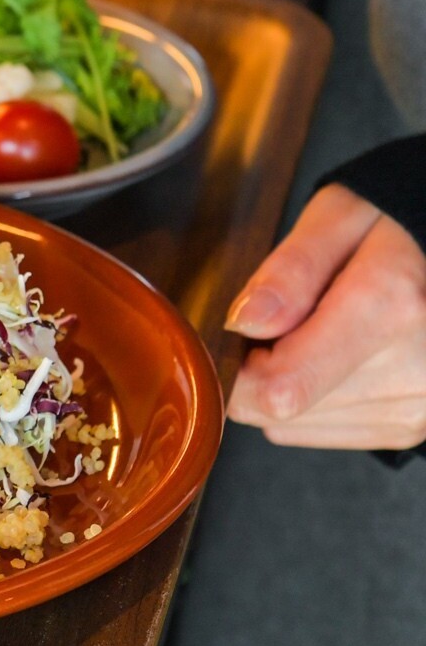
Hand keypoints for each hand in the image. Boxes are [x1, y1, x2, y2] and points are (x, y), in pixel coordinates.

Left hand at [225, 184, 425, 448]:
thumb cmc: (392, 226)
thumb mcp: (339, 215)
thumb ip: (291, 269)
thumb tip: (247, 322)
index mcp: (388, 308)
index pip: (278, 388)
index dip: (237, 365)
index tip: (244, 331)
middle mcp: (411, 369)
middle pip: (279, 411)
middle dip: (260, 367)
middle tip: (289, 319)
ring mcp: (416, 405)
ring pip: (294, 426)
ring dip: (287, 383)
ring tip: (320, 333)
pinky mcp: (411, 426)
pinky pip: (320, 431)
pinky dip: (312, 397)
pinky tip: (335, 357)